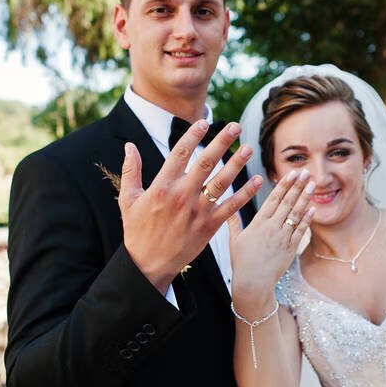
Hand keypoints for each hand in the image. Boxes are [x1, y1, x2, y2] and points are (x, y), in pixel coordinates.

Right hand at [118, 120, 261, 292]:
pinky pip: (231, 207)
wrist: (148, 264)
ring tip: (249, 149)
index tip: (205, 122)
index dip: (194, 135)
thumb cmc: (137, 230)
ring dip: (237, 164)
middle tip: (235, 126)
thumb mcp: (128, 199)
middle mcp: (181, 196)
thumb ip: (131, 170)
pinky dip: (245, 194)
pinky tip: (257, 181)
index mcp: (161, 186)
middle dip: (222, 142)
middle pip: (206, 163)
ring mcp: (197, 212)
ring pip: (221, 183)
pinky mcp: (209, 227)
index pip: (181, 153)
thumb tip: (129, 145)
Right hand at [229, 169, 314, 315]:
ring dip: (305, 197)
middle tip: (305, 172)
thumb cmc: (242, 262)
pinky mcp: (291, 248)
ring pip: (296, 214)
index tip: (291, 174)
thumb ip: (233, 222)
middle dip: (297, 186)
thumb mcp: (235, 240)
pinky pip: (301, 230)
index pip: (273, 199)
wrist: (253, 283)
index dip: (284, 185)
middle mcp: (272, 228)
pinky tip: (312, 208)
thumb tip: (228, 206)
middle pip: (287, 202)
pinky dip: (308, 219)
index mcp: (258, 223)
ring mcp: (283, 238)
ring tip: (312, 184)